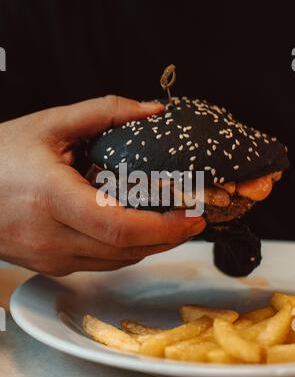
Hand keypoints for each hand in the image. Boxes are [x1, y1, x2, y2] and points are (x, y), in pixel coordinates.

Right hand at [0, 96, 205, 275]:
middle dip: (168, 238)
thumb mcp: (50, 125)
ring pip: (116, 262)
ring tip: (171, 222)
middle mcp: (50, 237)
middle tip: (193, 219)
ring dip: (150, 245)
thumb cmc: (1, 155)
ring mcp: (49, 257)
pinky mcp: (50, 265)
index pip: (119, 227)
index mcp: (51, 197)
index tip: (192, 215)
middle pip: (126, 251)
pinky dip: (125, 249)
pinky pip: (99, 263)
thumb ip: (104, 112)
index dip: (163, 227)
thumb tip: (152, 110)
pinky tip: (135, 230)